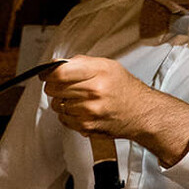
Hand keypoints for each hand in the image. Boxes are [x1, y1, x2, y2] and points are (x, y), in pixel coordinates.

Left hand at [43, 55, 188, 165]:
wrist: (141, 112)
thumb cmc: (123, 88)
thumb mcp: (107, 66)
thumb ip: (79, 63)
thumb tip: (54, 64)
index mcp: (99, 72)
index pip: (59, 73)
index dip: (49, 73)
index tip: (47, 74)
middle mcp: (93, 91)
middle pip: (53, 89)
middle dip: (56, 87)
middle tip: (69, 86)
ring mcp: (88, 111)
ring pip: (56, 105)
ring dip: (63, 102)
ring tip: (80, 99)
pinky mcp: (85, 126)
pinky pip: (63, 119)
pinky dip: (68, 115)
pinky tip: (82, 110)